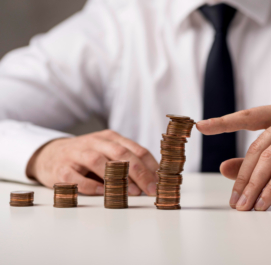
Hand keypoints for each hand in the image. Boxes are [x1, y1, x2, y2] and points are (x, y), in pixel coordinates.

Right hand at [26, 130, 158, 195]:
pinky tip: (102, 192)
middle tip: (151, 189)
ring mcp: (76, 154)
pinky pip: (76, 177)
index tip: (161, 181)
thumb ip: (127, 162)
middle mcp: (94, 142)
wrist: (50, 154)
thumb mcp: (108, 152)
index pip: (136, 149)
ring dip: (117, 177)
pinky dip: (90, 185)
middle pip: (121, 154)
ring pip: (98, 161)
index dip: (151, 165)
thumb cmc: (86, 156)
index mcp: (110, 137)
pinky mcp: (61, 168)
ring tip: (132, 192)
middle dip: (140, 172)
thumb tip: (152, 180)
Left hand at [196, 102, 270, 210]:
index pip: (247, 117)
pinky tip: (262, 203)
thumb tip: (222, 167)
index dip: (223, 122)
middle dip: (243, 178)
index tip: (201, 126)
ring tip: (245, 206)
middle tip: (234, 201)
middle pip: (258, 148)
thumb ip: (251, 164)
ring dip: (254, 187)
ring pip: (269, 160)